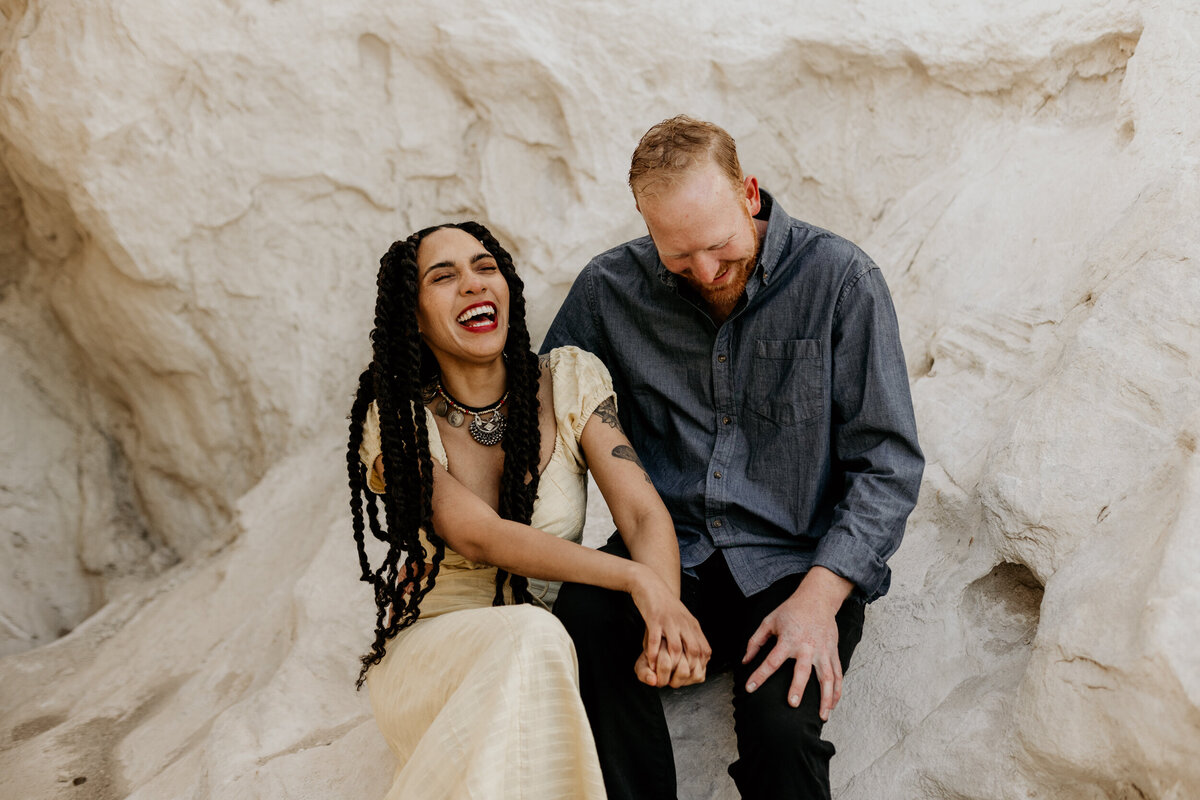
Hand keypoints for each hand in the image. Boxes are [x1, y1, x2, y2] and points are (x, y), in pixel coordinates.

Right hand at [628, 566, 710, 687]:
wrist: (650, 583)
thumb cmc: (664, 604)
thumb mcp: (682, 619)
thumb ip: (689, 635)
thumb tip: (694, 655)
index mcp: (692, 625)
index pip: (704, 650)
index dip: (700, 666)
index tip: (691, 677)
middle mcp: (684, 623)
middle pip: (693, 651)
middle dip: (686, 670)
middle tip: (676, 681)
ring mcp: (670, 621)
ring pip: (675, 648)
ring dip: (669, 665)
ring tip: (662, 676)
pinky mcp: (655, 618)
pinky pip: (655, 639)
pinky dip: (654, 653)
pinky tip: (650, 662)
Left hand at [742, 567, 852, 720]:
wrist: (818, 599)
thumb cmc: (791, 611)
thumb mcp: (768, 621)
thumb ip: (755, 641)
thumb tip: (744, 661)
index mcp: (788, 639)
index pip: (771, 661)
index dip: (759, 675)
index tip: (749, 688)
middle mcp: (807, 647)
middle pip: (803, 670)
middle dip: (798, 687)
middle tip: (793, 704)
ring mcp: (823, 651)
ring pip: (827, 677)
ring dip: (826, 697)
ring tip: (822, 716)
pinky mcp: (833, 652)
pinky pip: (837, 674)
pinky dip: (837, 691)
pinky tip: (833, 704)